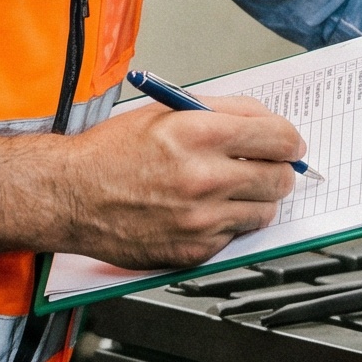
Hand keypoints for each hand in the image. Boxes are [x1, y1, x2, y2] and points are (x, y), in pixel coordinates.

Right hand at [50, 96, 305, 269]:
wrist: (70, 195)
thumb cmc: (111, 153)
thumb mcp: (166, 111)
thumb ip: (222, 111)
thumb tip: (266, 122)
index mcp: (198, 134)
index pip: (278, 137)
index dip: (291, 140)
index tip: (291, 144)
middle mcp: (203, 177)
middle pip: (280, 178)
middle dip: (279, 170)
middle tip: (266, 168)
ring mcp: (200, 219)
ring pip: (265, 211)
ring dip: (256, 199)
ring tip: (230, 189)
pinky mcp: (193, 250)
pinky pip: (235, 236)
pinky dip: (228, 223)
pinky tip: (203, 211)